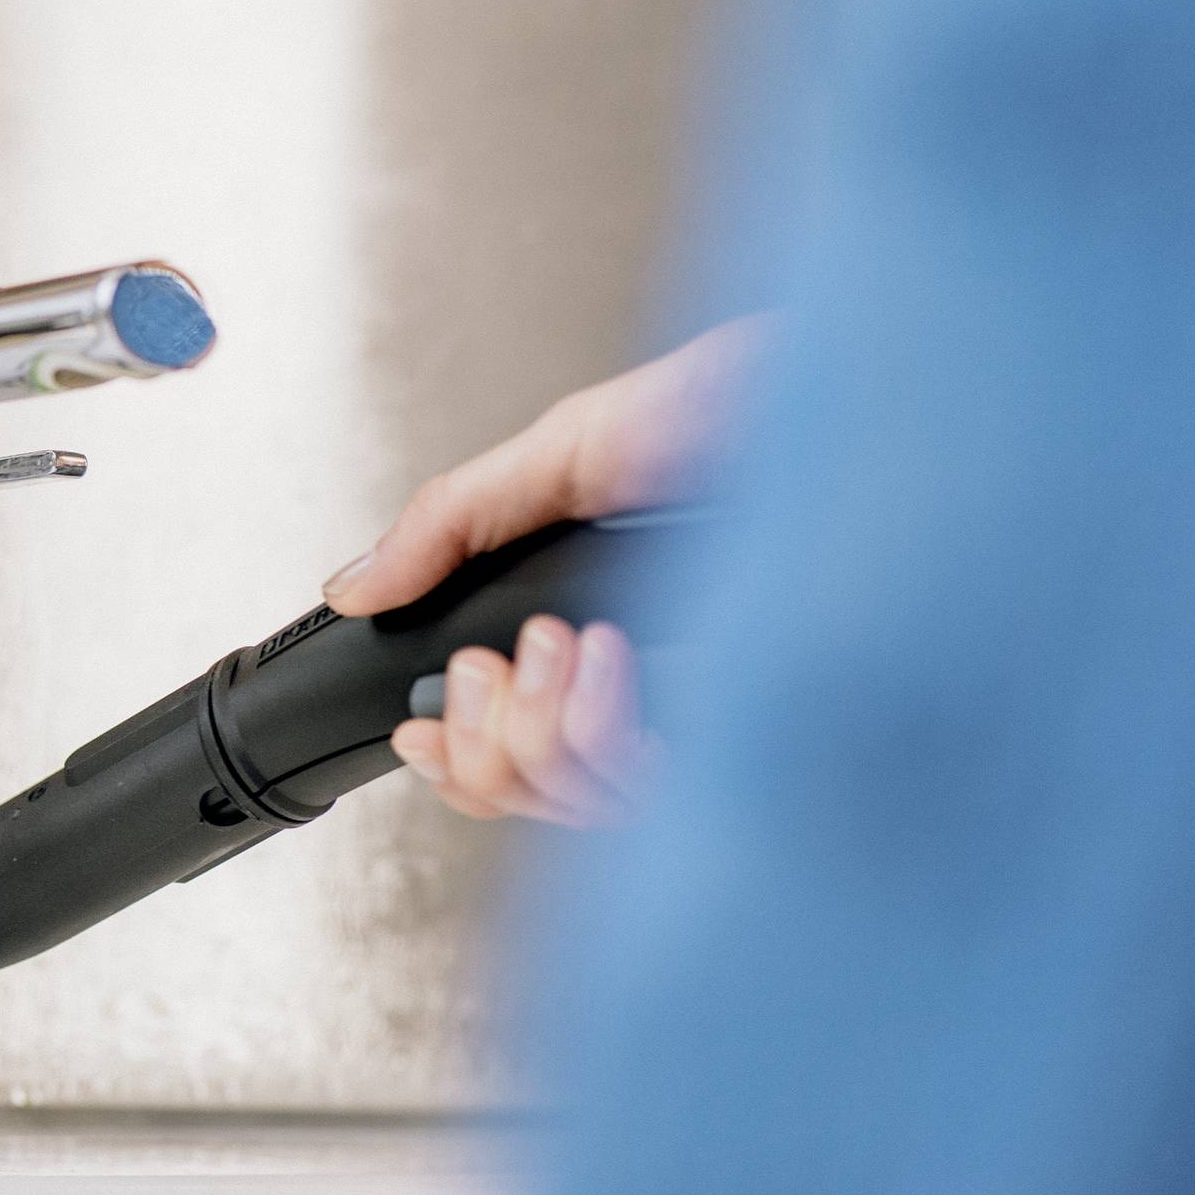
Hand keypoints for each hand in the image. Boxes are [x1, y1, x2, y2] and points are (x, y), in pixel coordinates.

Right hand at [321, 317, 762, 825]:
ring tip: (560, 638)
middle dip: (483, 740)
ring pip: (576, 805)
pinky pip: (643, 792)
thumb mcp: (562, 454)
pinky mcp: (757, 734)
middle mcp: (662, 695)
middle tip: (492, 664)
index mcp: (611, 647)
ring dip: (537, 726)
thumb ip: (450, 524)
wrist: (840, 389)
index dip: (456, 766)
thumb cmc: (738, 407)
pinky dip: (597, 726)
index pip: (515, 764)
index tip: (419, 727)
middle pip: (528, 798)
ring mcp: (711, 719)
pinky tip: (607, 654)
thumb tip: (354, 589)